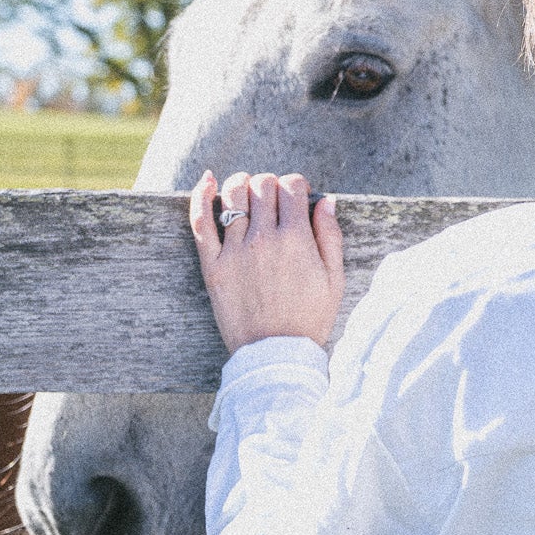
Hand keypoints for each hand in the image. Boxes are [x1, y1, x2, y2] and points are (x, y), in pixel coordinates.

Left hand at [189, 170, 344, 356]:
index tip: (298, 195)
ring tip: (247, 190)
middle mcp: (263, 238)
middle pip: (263, 186)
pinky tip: (207, 181)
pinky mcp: (213, 265)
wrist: (276, 354)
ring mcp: (235, 250)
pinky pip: (200, 221)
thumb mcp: (334, 279)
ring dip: (242, 183)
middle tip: (275, 200)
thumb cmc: (309, 319)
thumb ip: (330, 236)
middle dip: (272, 185)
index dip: (297, 185)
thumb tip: (326, 201)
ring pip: (233, 194)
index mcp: (296, 238)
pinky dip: (201, 195)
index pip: (292, 186)